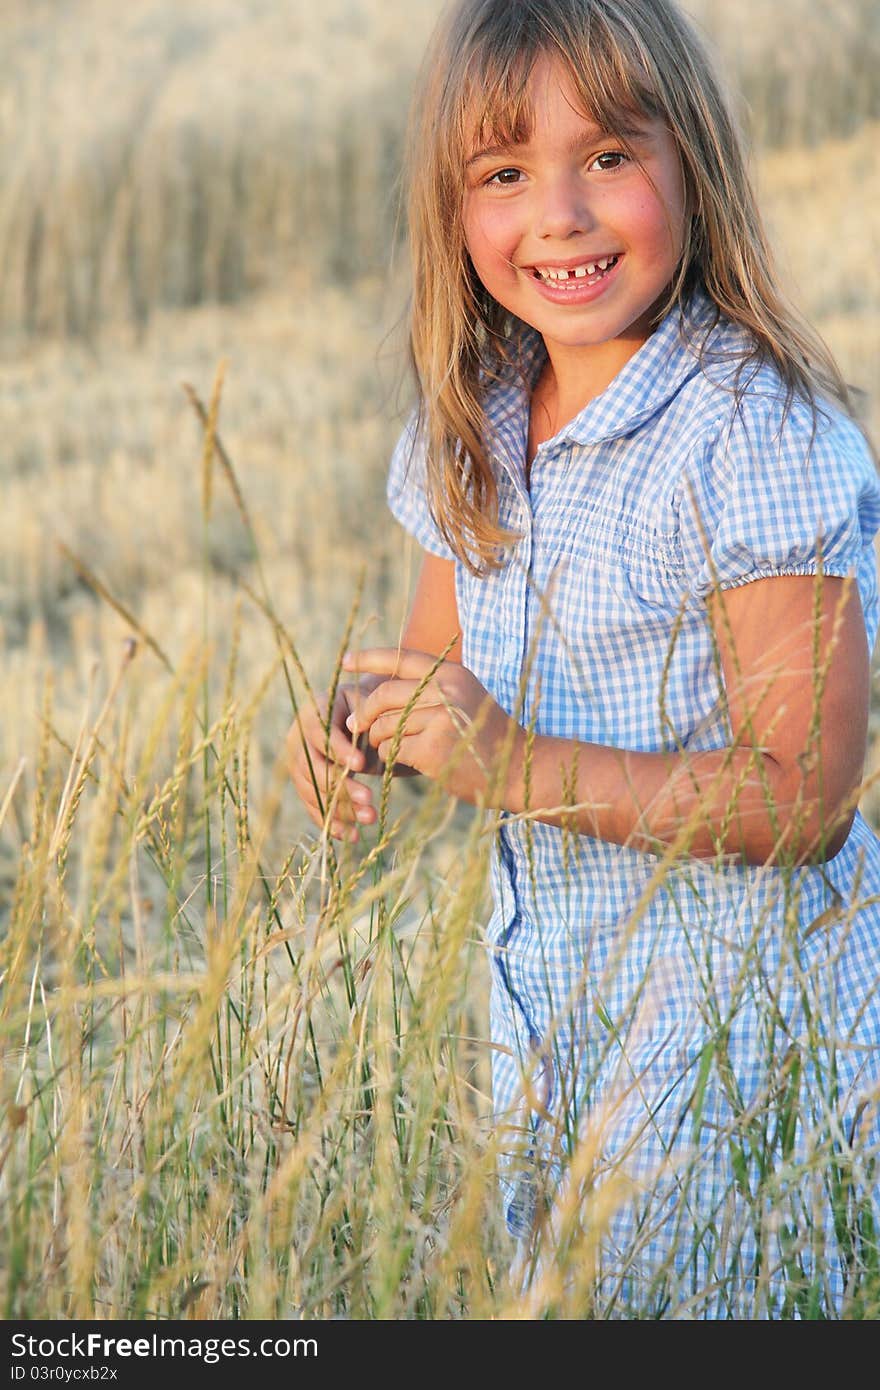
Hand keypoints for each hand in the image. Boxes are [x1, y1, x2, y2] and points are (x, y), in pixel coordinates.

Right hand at [285, 682, 380, 842]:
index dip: (338, 749)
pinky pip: (313, 807)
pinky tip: (352, 835)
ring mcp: (296, 764)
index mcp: (313, 712)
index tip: (360, 764)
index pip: (320, 733)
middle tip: (369, 798)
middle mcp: (298, 739)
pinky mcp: (303, 785)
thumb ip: (365, 716)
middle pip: (313, 767)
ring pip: (312, 791)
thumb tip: (361, 737)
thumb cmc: (364, 709)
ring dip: (340, 808)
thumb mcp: (367, 705)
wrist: (353, 717)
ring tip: (370, 818)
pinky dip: (331, 823)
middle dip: (341, 785)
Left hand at [341, 647, 523, 805]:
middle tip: (355, 725)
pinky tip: (403, 763)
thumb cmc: (483, 737)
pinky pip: (392, 750)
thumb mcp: (463, 699)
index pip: (401, 657)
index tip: (344, 661)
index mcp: (452, 674)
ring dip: (377, 739)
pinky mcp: (433, 748)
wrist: (515, 769)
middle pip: (384, 695)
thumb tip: (374, 688)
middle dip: (365, 711)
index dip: (369, 658)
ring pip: (384, 725)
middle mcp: (447, 691)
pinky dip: (389, 758)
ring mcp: (441, 719)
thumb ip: (429, 690)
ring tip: (386, 748)